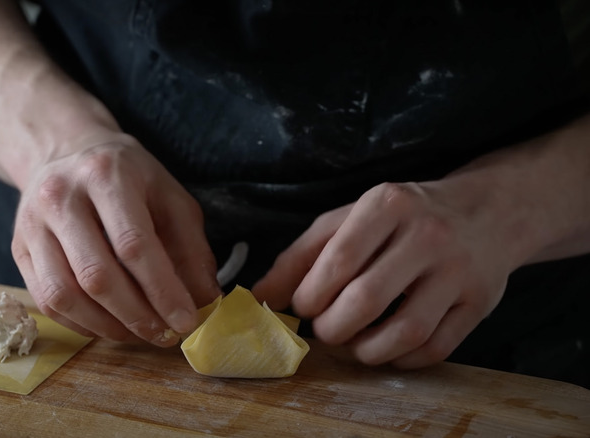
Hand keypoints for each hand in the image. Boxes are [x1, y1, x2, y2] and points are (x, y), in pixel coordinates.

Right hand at [11, 131, 220, 345]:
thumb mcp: (169, 196)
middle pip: (96, 275)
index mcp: (106, 175)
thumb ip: (191, 246)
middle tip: (165, 335)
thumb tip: (206, 299)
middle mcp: (61, 196)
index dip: (162, 290)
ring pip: (64, 295)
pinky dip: (81, 324)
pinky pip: (46, 302)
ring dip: (107, 327)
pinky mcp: (17, 248)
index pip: (133, 244)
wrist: (66, 152)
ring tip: (139, 333)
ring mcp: (32, 224)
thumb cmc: (128, 177)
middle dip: (137, 316)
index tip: (186, 321)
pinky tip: (109, 324)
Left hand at [253, 180, 517, 367]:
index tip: (303, 306)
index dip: (311, 295)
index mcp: (388, 205)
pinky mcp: (480, 302)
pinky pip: (435, 348)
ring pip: (405, 331)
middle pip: (366, 300)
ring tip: (353, 343)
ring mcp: (458, 271)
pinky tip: (386, 348)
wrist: (487, 212)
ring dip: (366, 350)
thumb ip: (302, 256)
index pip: (339, 260)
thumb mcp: (350, 220)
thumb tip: (259, 297)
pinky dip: (401, 359)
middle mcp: (427, 235)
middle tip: (325, 329)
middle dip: (332, 327)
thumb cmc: (403, 218)